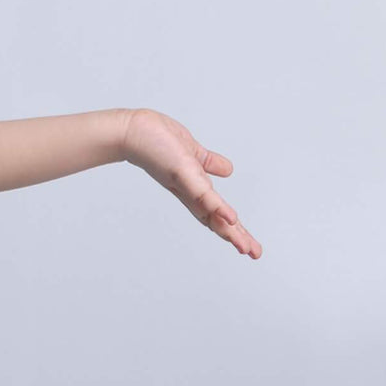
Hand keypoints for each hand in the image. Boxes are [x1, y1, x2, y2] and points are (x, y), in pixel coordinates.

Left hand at [120, 107, 261, 257]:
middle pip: (216, 220)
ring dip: (231, 230)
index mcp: (193, 187)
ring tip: (246, 247)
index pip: (216, 213)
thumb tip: (229, 171)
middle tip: (255, 254)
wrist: (131, 131)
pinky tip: (232, 218)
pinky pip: (202, 193)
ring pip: (211, 212)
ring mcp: (185, 183)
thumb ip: (209, 162)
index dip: (232, 228)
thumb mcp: (192, 153)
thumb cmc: (156, 139)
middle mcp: (189, 191)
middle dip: (236, 237)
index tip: (248, 244)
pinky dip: (218, 207)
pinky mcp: (182, 173)